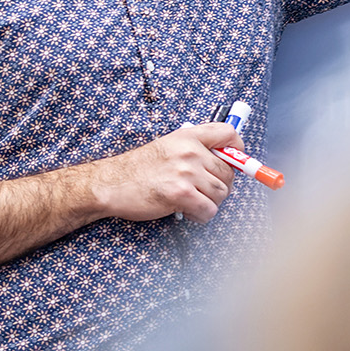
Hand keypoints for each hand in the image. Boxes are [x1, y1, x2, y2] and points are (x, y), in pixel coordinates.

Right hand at [89, 123, 241, 222]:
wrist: (111, 183)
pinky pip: (209, 210)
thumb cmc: (139, 169)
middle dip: (220, 186)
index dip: (238, 150)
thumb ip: (195, 150)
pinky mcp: (181, 194)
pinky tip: (188, 212)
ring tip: (193, 202)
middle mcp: (190, 151)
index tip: (235, 162)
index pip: (229, 134)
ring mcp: (186, 172)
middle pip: (229, 172)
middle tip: (203, 192)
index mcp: (188, 136)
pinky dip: (202, 215)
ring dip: (211, 203)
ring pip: (221, 193)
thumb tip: (226, 162)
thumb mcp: (168, 146)